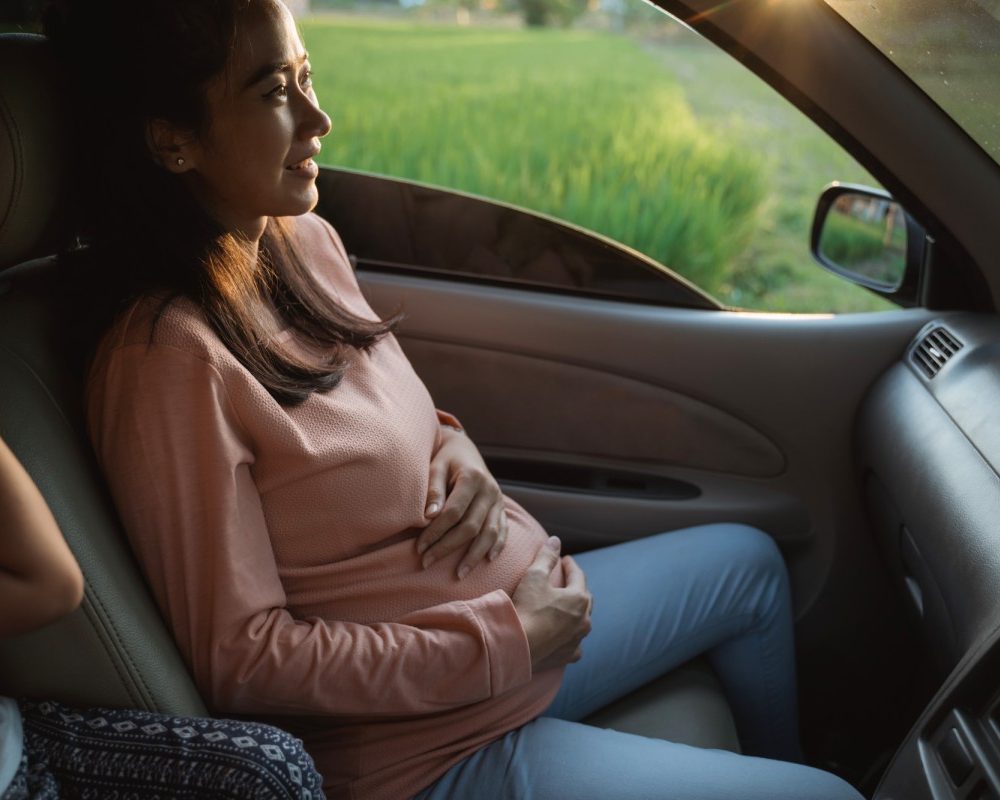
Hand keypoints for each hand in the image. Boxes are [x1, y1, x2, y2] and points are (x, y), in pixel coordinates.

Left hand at [417, 427, 507, 578]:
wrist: (465, 449)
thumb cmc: (445, 459)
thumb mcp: (435, 467)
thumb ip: (433, 490)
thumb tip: (430, 516)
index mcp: (472, 477)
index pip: (453, 512)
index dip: (435, 532)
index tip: (418, 547)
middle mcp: (489, 490)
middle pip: (471, 526)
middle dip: (448, 547)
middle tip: (427, 562)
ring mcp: (498, 500)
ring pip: (489, 533)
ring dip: (474, 555)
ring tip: (459, 574)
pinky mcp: (502, 507)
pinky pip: (503, 530)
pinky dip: (496, 546)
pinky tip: (488, 560)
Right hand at [512, 536, 592, 673]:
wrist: (517, 646)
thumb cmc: (526, 608)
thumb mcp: (534, 576)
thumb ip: (546, 556)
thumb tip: (556, 540)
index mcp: (579, 598)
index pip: (578, 575)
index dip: (570, 565)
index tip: (564, 559)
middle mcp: (584, 619)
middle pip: (584, 598)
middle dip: (576, 587)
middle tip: (567, 580)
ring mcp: (578, 639)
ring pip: (582, 621)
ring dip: (576, 612)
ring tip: (566, 607)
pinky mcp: (569, 655)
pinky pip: (575, 643)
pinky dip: (571, 637)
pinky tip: (566, 636)